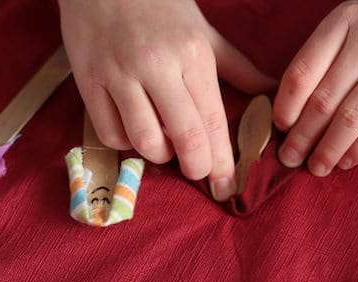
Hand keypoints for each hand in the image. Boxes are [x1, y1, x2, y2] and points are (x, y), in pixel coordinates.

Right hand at [58, 0, 273, 200]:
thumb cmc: (158, 6)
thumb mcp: (202, 32)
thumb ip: (236, 68)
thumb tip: (270, 93)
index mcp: (192, 54)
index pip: (213, 120)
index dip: (222, 161)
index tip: (226, 186)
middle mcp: (157, 66)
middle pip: (184, 137)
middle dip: (197, 167)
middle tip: (198, 172)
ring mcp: (118, 75)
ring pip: (144, 141)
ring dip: (159, 154)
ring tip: (164, 144)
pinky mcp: (87, 82)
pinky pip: (110, 134)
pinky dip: (126, 143)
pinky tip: (135, 130)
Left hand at [274, 0, 357, 175]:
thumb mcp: (353, 31)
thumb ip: (324, 61)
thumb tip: (289, 113)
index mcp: (344, 20)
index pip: (302, 72)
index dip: (286, 107)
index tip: (279, 129)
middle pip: (324, 99)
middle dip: (302, 136)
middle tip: (289, 158)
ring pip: (352, 116)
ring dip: (329, 149)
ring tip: (317, 167)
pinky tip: (346, 161)